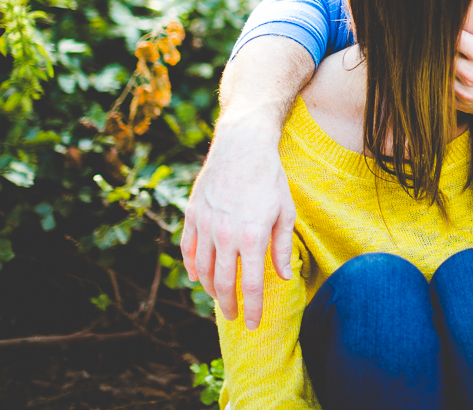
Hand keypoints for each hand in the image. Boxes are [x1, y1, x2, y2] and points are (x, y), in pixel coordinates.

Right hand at [182, 128, 296, 329]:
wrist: (242, 147)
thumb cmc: (269, 179)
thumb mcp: (285, 212)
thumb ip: (281, 248)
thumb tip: (282, 277)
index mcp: (252, 237)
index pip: (249, 286)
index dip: (251, 309)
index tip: (253, 324)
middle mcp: (225, 235)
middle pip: (223, 284)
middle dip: (228, 306)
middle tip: (233, 318)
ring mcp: (206, 226)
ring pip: (202, 270)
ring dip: (210, 289)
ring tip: (220, 298)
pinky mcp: (192, 215)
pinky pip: (188, 250)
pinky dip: (192, 267)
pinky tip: (198, 277)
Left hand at [455, 0, 472, 136]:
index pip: (454, 36)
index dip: (450, 25)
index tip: (452, 17)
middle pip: (444, 54)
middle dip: (445, 42)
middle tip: (448, 33)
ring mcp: (468, 93)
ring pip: (442, 72)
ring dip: (445, 60)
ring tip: (452, 50)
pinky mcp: (467, 106)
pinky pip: (446, 90)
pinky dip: (446, 78)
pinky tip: (456, 70)